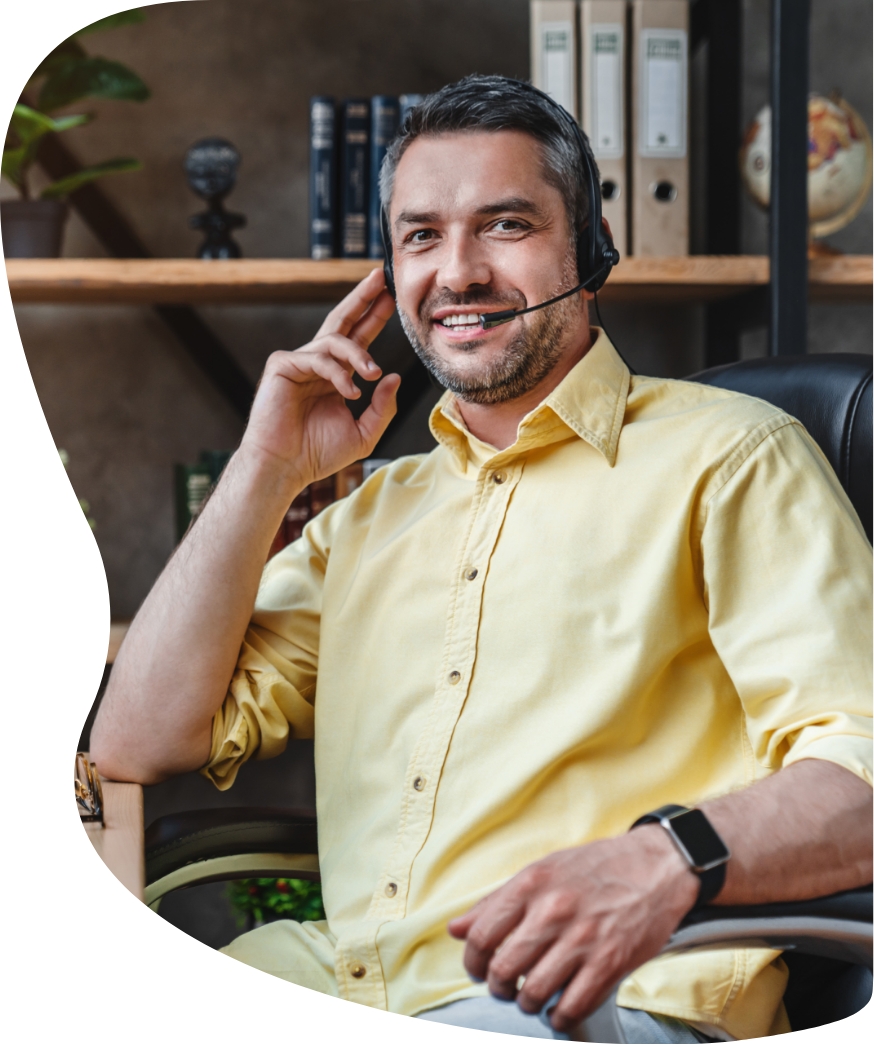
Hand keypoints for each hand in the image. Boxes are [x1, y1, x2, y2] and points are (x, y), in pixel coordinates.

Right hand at [241, 267, 400, 488]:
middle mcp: (317, 364)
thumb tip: (394, 377)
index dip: (374, 317)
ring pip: (334, 342)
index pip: (358, 339)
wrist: (285, 467)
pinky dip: (337, 374)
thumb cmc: (318, 454)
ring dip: (359, 356)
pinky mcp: (282, 366)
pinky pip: (317, 358)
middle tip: (382, 279)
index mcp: (335, 376)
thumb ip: (383, 408)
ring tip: (372, 375)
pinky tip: (349, 393)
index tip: (392, 298)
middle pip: (342, 321)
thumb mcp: (364, 434)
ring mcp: (298, 362)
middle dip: (363, 298)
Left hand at [447, 827, 698, 1033]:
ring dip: (528, 1004)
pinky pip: (572, 1006)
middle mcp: (553, 911)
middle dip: (498, 987)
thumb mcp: (543, 870)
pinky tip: (560, 1007)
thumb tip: (456, 928)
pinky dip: (559, 1016)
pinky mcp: (610, 963)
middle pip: (503, 969)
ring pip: (534, 993)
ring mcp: (582, 939)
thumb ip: (497, 900)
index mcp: (531, 885)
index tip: (478, 969)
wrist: (657, 865)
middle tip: (506, 986)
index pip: (481, 935)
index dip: (472, 961)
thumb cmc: (598, 867)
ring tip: (534, 997)